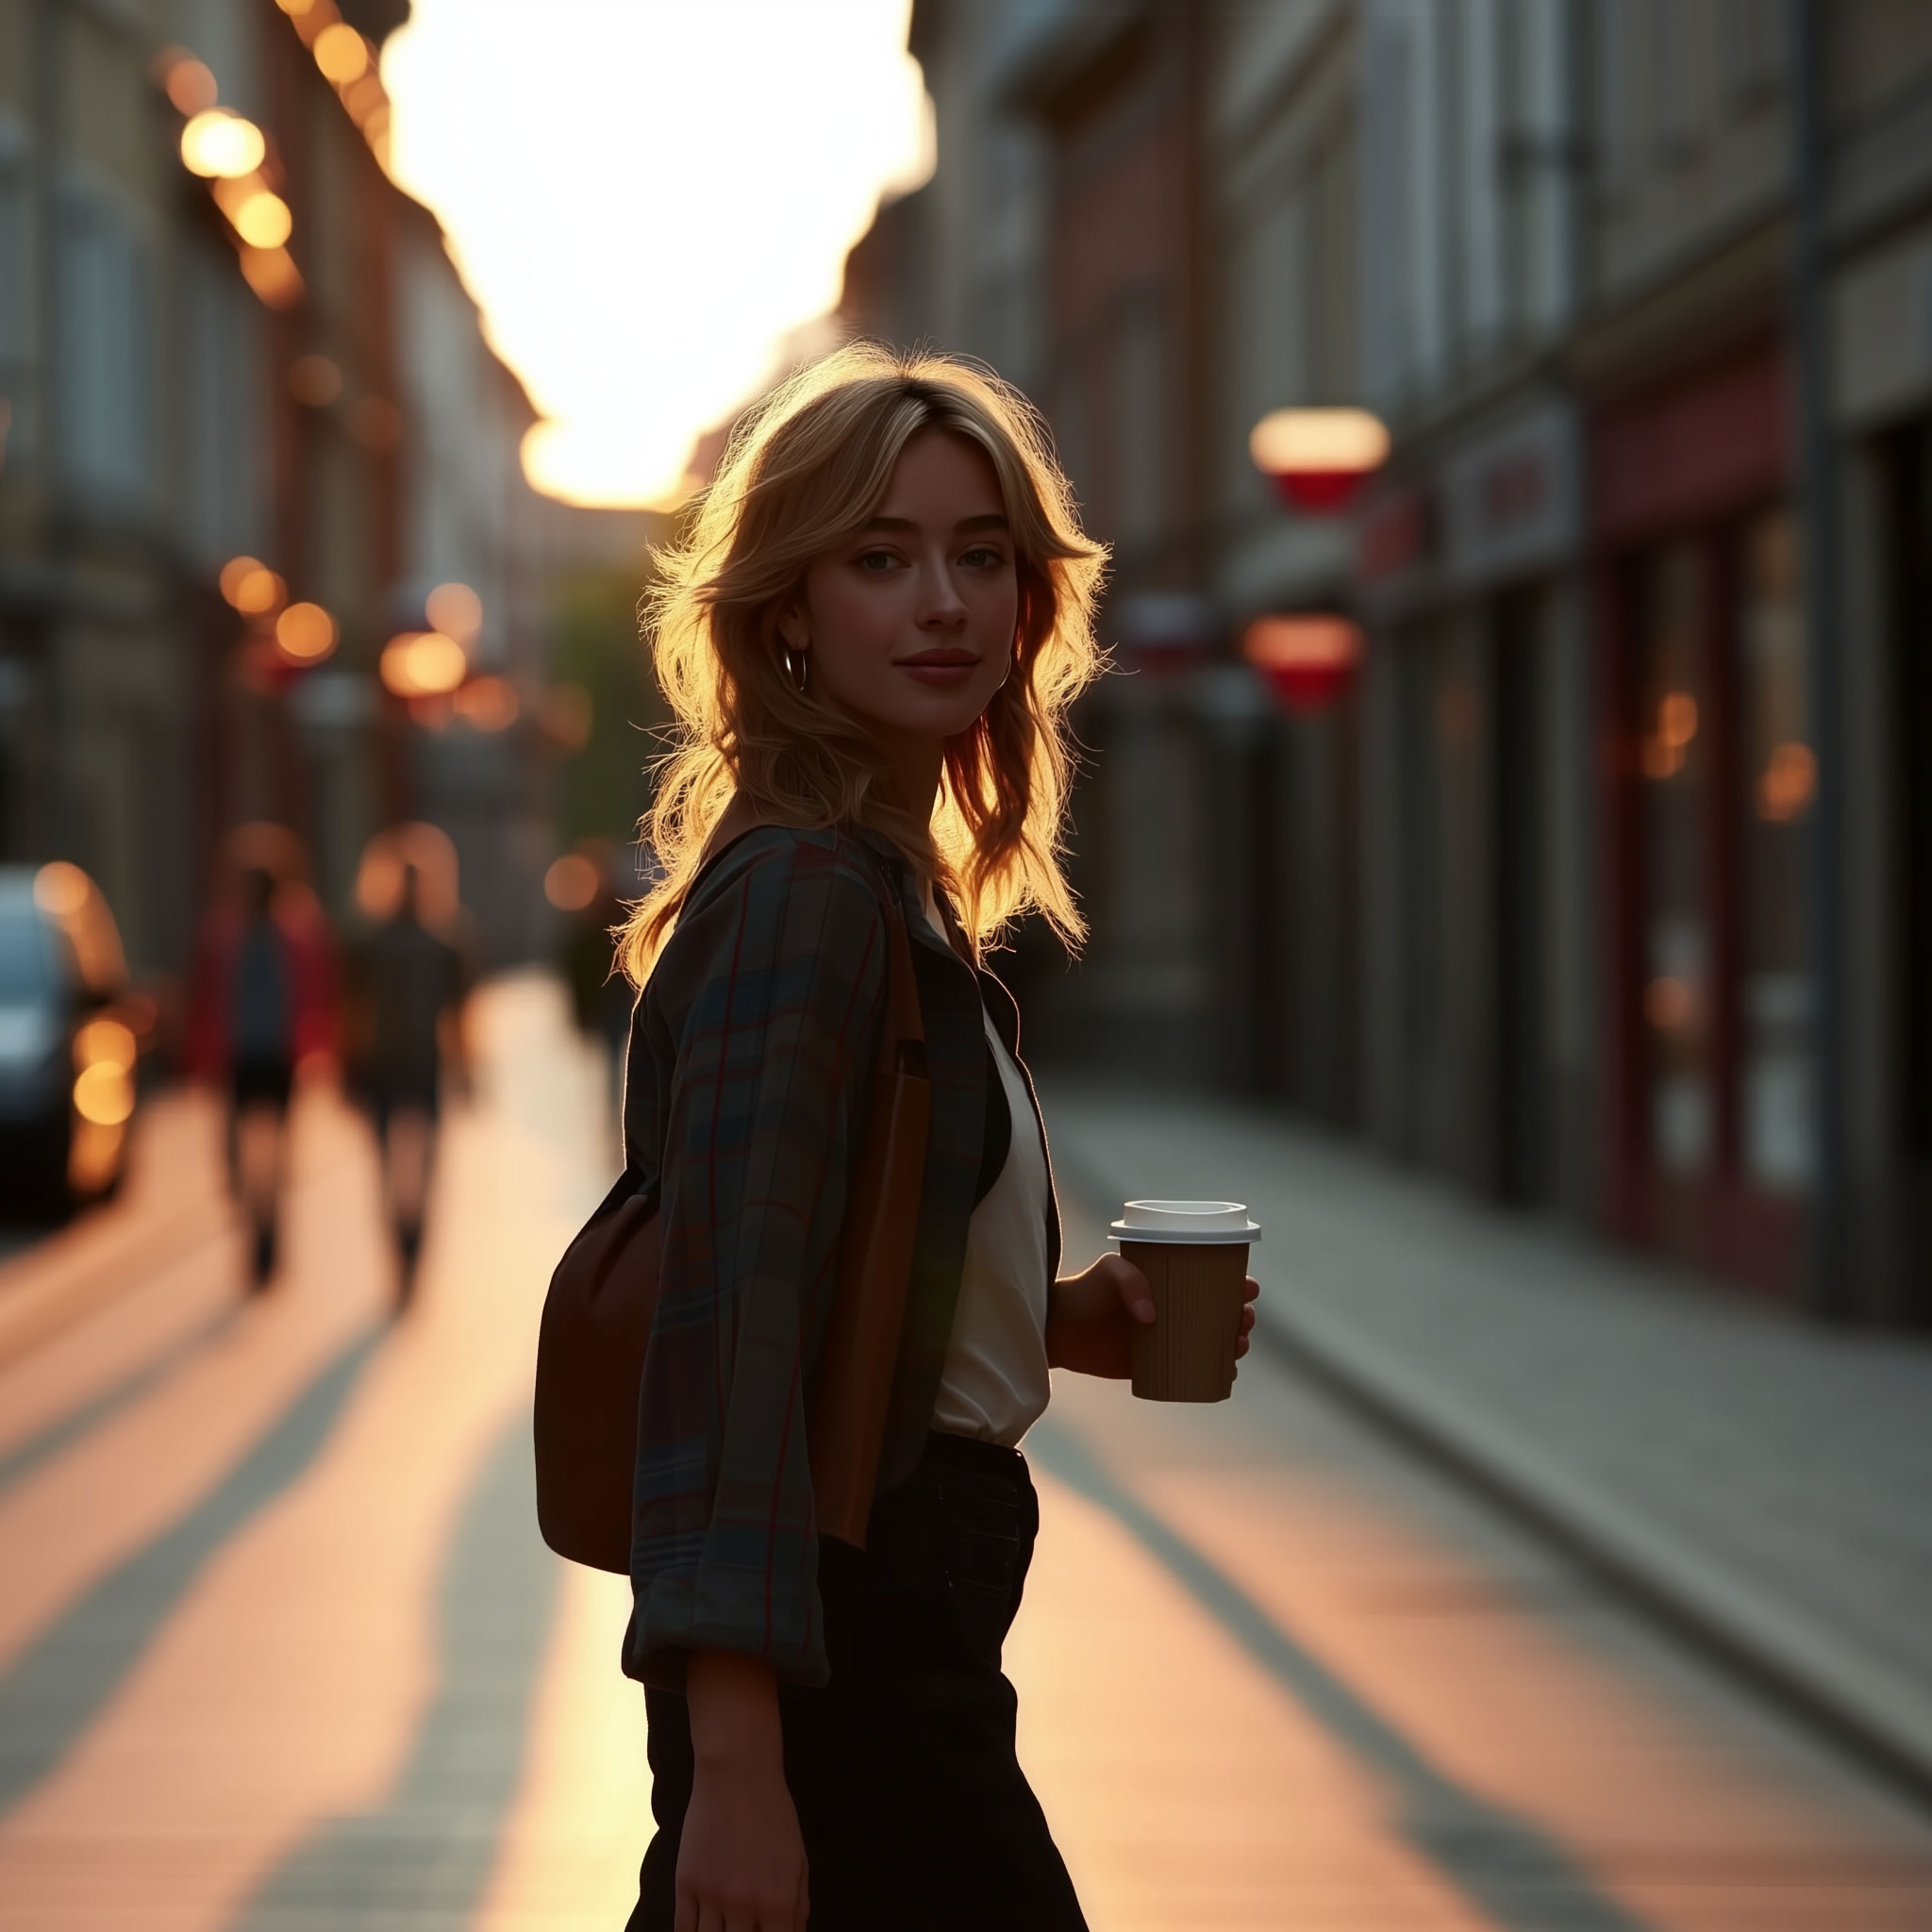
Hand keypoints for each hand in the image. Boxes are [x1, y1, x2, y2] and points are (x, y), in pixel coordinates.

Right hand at [677, 1652, 808, 1930]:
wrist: (737, 1774)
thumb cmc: (775, 1815)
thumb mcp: (798, 1860)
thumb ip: (798, 1905)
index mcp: (778, 1903)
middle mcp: (744, 1906)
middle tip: (745, 1927)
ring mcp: (711, 1897)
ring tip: (725, 1927)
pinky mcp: (685, 1884)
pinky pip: (683, 1929)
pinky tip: (700, 1931)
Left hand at [1046, 1252, 1259, 1378]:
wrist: (1060, 1329)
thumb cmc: (1085, 1291)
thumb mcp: (1109, 1271)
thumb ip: (1129, 1282)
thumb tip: (1150, 1317)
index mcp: (1169, 1280)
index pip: (1211, 1278)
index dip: (1236, 1283)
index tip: (1247, 1289)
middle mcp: (1173, 1307)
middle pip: (1220, 1311)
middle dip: (1242, 1316)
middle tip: (1241, 1321)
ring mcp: (1167, 1337)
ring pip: (1212, 1341)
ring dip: (1234, 1344)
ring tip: (1237, 1346)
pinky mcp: (1156, 1363)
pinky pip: (1193, 1369)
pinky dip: (1214, 1372)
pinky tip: (1227, 1374)